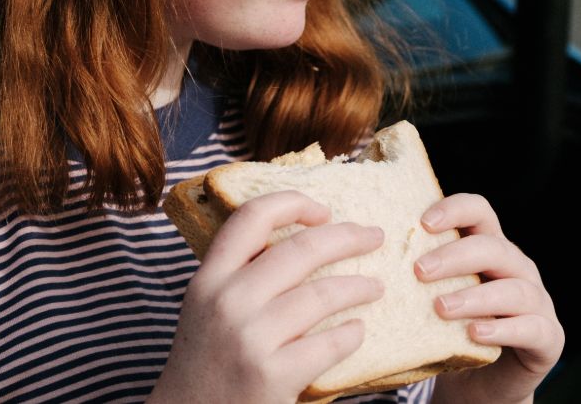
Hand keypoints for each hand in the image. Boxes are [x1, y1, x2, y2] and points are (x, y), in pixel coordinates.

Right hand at [150, 190, 385, 403]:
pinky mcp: (272, 376)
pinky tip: (357, 331)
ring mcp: (250, 339)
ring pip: (322, 294)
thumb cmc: (206, 360)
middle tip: (374, 236)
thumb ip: (239, 273)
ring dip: (359, 286)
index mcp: (209, 278)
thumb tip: (304, 238)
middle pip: (301, 249)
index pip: (252, 217)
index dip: (294, 203)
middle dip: (347, 237)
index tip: (323, 211)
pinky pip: (328, 344)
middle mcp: (227, 301)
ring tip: (375, 287)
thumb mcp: (205, 306)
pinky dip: (351, 334)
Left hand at [415, 193, 563, 403]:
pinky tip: (474, 333)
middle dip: (455, 256)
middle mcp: (517, 268)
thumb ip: (417, 275)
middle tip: (419, 271)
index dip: (455, 210)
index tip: (423, 223)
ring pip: (513, 289)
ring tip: (440, 308)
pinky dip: (503, 328)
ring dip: (475, 296)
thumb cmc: (452, 332)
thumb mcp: (434, 296)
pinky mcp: (547, 337)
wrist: (481, 384)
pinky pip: (531, 327)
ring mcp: (537, 301)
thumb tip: (363, 255)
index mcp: (490, 248)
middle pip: (493, 247)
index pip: (479, 212)